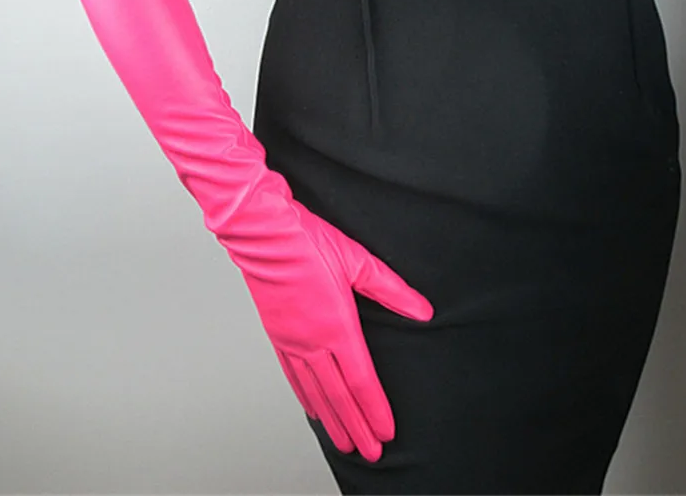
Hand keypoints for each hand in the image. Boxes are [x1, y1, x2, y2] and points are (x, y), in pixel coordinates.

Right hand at [222, 172, 433, 462]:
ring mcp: (291, 340)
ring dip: (333, 421)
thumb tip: (423, 310)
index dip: (375, 409)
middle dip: (357, 426)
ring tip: (345, 442)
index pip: (361, 379)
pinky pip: (293, 376)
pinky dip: (306, 398)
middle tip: (371, 453)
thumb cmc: (307, 242)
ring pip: (315, 392)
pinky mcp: (277, 334)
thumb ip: (391, 289)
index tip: (386, 431)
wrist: (263, 233)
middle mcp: (312, 341)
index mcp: (335, 326)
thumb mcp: (357, 261)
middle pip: (338, 395)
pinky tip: (313, 409)